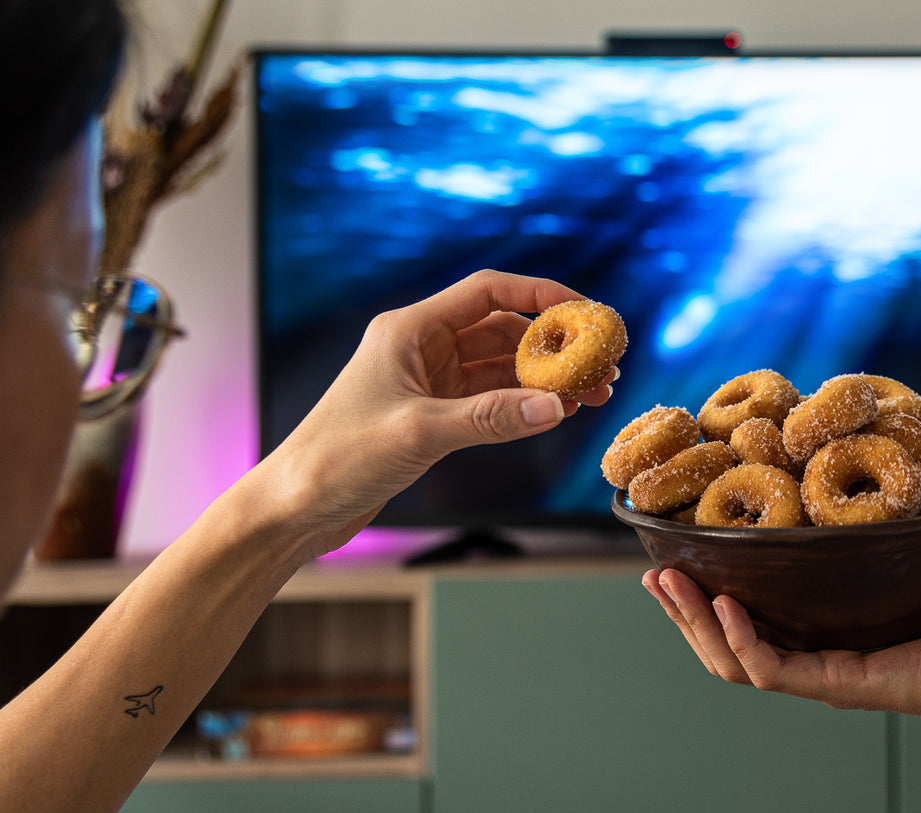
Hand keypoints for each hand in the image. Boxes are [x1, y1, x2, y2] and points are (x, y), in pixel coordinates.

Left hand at [260, 270, 615, 556]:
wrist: (293, 509)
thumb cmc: (337, 459)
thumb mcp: (419, 433)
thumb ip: (490, 418)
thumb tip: (556, 407)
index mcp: (408, 329)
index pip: (488, 292)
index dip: (541, 296)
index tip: (586, 312)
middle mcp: (420, 347)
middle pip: (503, 329)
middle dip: (554, 345)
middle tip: (600, 365)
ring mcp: (428, 381)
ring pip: (501, 366)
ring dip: (545, 378)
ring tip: (592, 393)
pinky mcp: (432, 415)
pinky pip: (491, 398)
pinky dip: (524, 403)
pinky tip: (557, 413)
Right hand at [644, 569, 920, 810]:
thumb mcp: (900, 571)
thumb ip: (865, 544)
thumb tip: (848, 484)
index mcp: (818, 640)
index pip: (742, 623)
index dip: (701, 597)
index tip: (672, 559)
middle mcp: (811, 662)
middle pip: (723, 644)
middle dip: (681, 610)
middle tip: (650, 572)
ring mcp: (821, 678)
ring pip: (734, 661)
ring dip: (694, 624)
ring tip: (668, 584)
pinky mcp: (840, 685)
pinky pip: (773, 668)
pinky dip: (741, 639)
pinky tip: (724, 604)